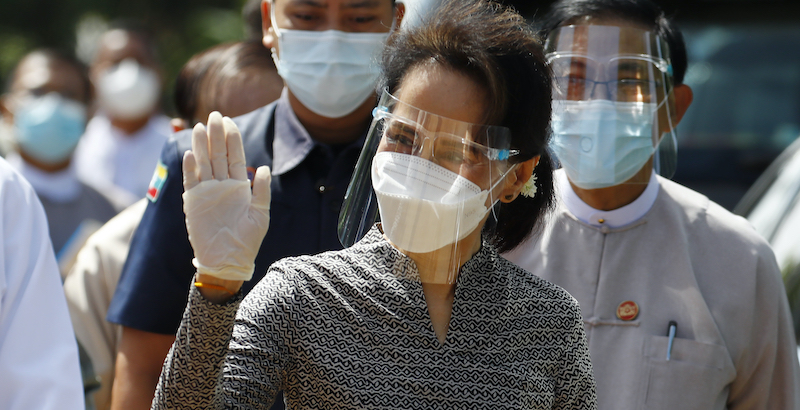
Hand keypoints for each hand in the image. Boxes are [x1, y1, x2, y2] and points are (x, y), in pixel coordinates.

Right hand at [182, 112, 270, 286]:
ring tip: (199, 127)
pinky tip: (190, 154)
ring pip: (203, 163)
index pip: (234, 157)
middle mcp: (221, 185)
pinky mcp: (193, 203)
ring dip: (201, 145)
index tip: (230, 121)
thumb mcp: (261, 215)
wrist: (228, 261)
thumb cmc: (247, 240)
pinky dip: (190, 168)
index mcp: (239, 186)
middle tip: (214, 115)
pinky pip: (190, 181)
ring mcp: (206, 192)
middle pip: (217, 155)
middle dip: (216, 135)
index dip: (232, 139)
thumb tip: (264, 167)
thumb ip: (262, 191)